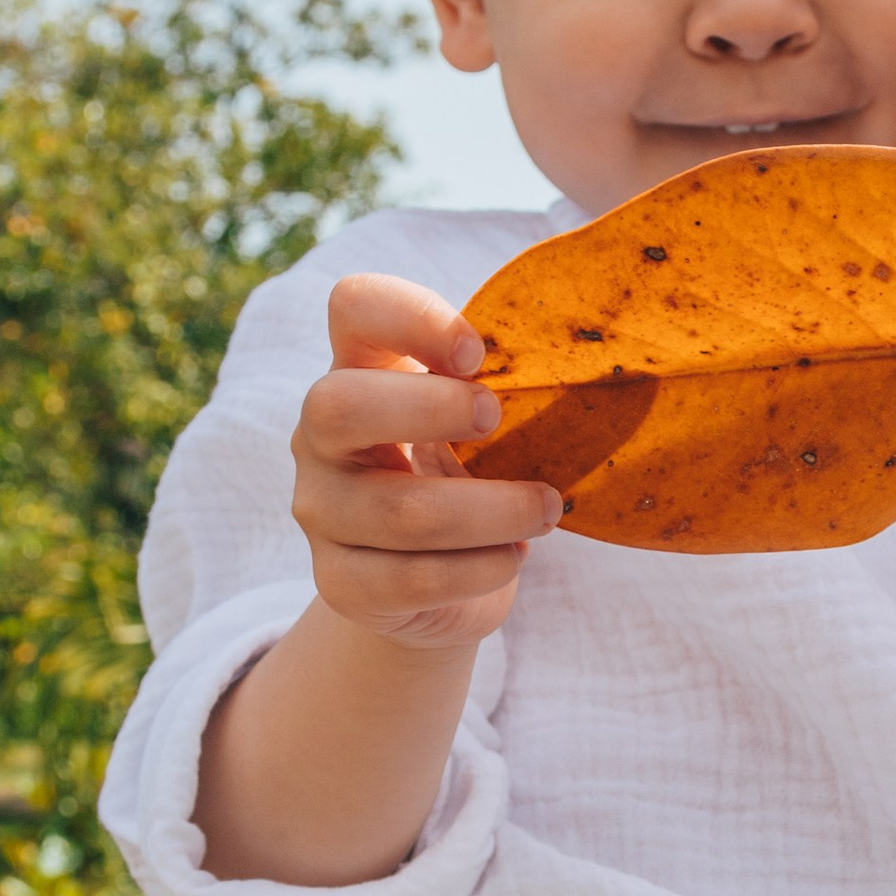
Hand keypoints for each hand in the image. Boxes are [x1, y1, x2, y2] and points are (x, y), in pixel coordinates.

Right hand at [292, 273, 563, 651]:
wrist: (425, 588)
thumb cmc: (459, 479)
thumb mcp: (469, 425)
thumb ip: (494, 391)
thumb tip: (578, 377)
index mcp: (355, 373)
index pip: (353, 307)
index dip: (413, 316)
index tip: (478, 354)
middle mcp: (317, 439)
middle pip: (339, 406)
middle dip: (430, 409)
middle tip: (498, 420)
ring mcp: (321, 513)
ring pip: (401, 511)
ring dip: (493, 510)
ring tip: (546, 508)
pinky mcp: (342, 584)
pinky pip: (416, 578)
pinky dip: (481, 567)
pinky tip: (513, 556)